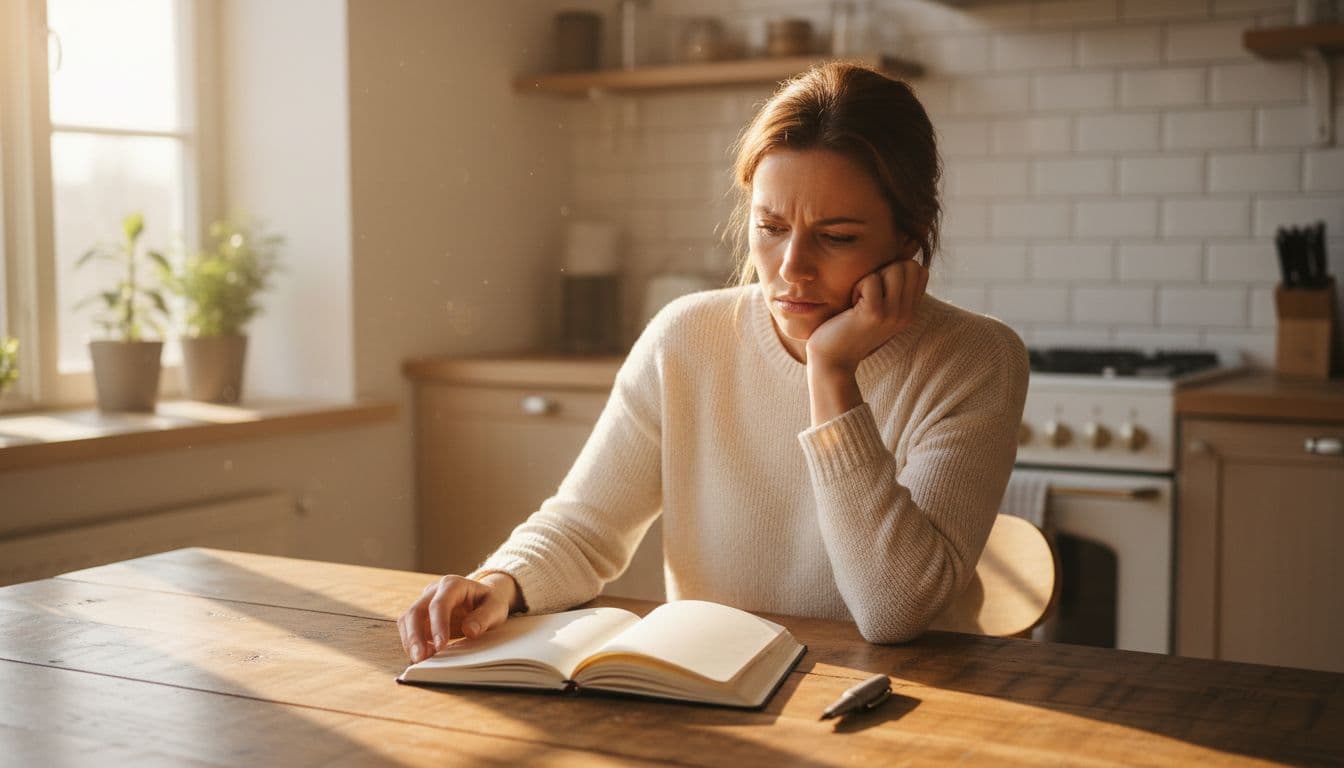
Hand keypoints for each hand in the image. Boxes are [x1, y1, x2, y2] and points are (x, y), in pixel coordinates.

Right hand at [397, 572, 518, 662]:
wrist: (483, 599)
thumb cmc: (489, 602)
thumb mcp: (496, 608)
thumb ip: (484, 618)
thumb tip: (470, 631)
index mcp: (453, 584)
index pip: (439, 603)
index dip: (438, 625)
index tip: (441, 645)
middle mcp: (434, 590)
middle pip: (416, 610)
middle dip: (415, 636)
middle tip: (420, 658)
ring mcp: (425, 601)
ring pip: (407, 619)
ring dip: (410, 641)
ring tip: (420, 659)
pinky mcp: (421, 615)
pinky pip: (408, 628)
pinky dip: (411, 642)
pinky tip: (423, 655)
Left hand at [805, 258, 928, 372]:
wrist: (832, 359)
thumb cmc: (848, 327)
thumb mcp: (877, 307)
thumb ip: (891, 288)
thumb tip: (900, 257)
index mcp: (911, 311)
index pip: (919, 270)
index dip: (897, 269)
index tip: (879, 288)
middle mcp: (907, 314)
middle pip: (909, 265)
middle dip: (885, 270)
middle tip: (867, 292)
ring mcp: (893, 315)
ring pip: (894, 269)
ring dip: (871, 277)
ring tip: (860, 298)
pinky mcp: (875, 314)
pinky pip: (871, 280)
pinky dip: (857, 286)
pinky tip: (851, 305)